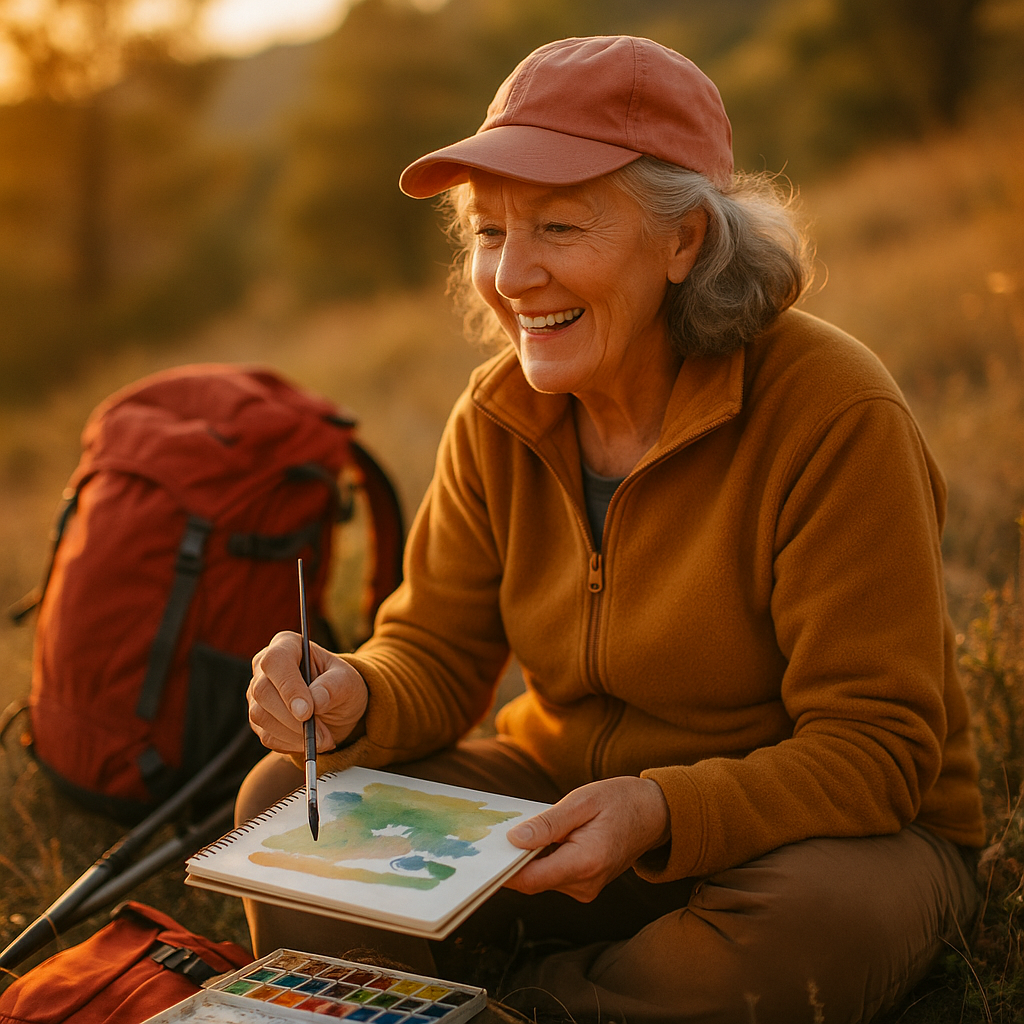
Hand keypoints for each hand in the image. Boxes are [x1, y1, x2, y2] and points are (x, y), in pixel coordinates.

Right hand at [247, 631, 367, 754]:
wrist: (338, 707)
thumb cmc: (342, 685)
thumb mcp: (348, 682)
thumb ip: (332, 687)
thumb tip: (315, 702)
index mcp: (287, 645)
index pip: (276, 661)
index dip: (288, 687)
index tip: (307, 712)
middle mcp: (265, 667)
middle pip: (263, 691)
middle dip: (293, 719)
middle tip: (323, 735)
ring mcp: (257, 693)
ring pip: (261, 716)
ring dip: (295, 735)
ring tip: (324, 738)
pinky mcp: (258, 719)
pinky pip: (267, 736)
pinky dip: (291, 744)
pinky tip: (311, 740)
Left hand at [503, 776, 669, 902]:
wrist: (655, 813)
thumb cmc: (620, 801)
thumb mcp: (582, 801)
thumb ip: (548, 823)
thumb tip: (514, 840)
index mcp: (585, 863)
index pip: (530, 880)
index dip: (503, 869)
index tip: (484, 852)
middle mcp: (585, 884)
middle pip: (532, 880)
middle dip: (514, 857)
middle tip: (498, 830)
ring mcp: (586, 888)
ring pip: (542, 878)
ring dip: (530, 855)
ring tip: (527, 826)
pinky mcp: (585, 884)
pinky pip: (554, 874)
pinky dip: (543, 857)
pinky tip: (543, 836)